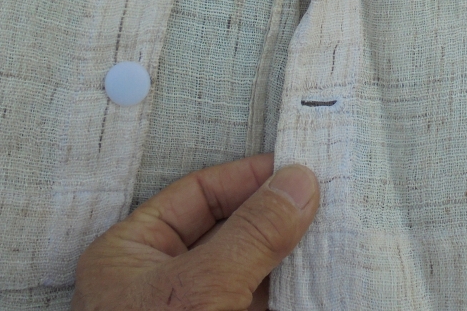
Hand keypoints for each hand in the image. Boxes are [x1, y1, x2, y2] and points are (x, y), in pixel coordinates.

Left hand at [71, 153, 318, 310]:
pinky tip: (321, 283)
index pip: (196, 195)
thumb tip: (299, 181)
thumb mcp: (201, 289)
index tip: (298, 169)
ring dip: (289, 257)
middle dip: (275, 216)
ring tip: (335, 237)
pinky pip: (257, 307)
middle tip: (326, 200)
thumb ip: (251, 234)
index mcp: (131, 255)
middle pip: (226, 231)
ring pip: (247, 272)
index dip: (247, 178)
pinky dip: (290, 295)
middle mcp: (159, 283)